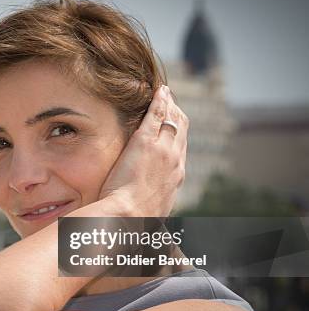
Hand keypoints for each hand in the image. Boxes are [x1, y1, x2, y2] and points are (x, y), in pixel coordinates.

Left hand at [97, 85, 187, 216]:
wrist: (128, 217)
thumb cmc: (133, 219)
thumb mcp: (150, 212)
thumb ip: (151, 202)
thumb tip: (148, 208)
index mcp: (175, 178)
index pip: (180, 150)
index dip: (177, 136)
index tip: (172, 128)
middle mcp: (175, 162)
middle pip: (182, 131)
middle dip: (177, 115)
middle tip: (170, 103)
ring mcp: (163, 150)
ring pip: (173, 120)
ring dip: (170, 105)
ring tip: (164, 94)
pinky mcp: (146, 142)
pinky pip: (157, 115)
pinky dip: (160, 101)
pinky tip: (159, 91)